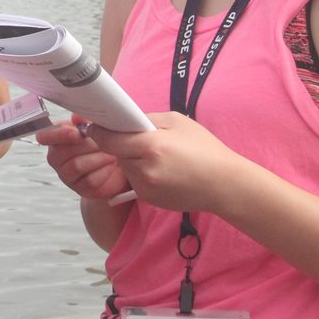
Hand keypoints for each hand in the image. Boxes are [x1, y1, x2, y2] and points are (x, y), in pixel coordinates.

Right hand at [36, 115, 130, 201]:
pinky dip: (104, 172)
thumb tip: (76, 117)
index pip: (46, 135)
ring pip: (77, 165)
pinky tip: (110, 167)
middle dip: (88, 145)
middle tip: (104, 140)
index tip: (74, 133)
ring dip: (98, 158)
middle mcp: (57, 157)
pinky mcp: (80, 189)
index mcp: (57, 138)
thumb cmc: (106, 143)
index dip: (58, 134)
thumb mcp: (96, 127)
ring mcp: (67, 175)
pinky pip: (89, 181)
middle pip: (64, 151)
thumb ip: (85, 120)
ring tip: (111, 153)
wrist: (121, 166)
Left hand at [88, 111, 242, 212]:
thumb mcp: (176, 122)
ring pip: (124, 166)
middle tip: (136, 137)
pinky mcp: (148, 199)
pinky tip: (160, 169)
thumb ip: (145, 119)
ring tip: (154, 154)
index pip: (108, 139)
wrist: (225, 186)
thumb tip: (123, 119)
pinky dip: (139, 172)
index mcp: (150, 146)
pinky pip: (134, 180)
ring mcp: (145, 187)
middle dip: (119, 143)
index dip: (98, 131)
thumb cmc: (204, 149)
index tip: (94, 125)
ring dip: (130, 158)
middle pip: (115, 152)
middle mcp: (144, 169)